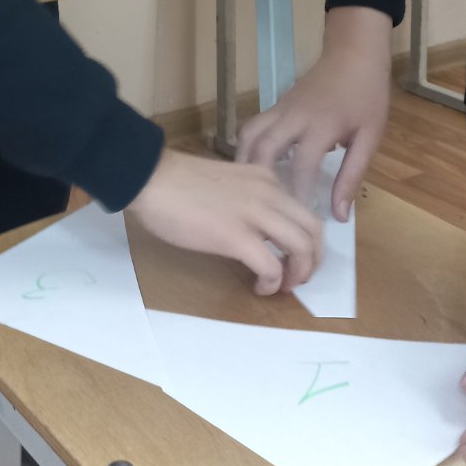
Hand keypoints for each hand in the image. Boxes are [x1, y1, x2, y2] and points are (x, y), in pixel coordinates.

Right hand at [127, 148, 323, 293]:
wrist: (152, 178)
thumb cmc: (177, 181)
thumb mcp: (228, 182)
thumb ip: (247, 198)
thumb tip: (253, 227)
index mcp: (266, 179)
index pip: (302, 209)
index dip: (305, 238)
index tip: (292, 255)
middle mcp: (269, 193)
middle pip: (313, 229)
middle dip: (313, 259)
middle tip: (298, 276)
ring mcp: (255, 215)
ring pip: (301, 247)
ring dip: (298, 273)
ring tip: (283, 286)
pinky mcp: (237, 237)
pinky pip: (271, 266)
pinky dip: (272, 283)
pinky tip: (260, 287)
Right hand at [236, 6, 392, 219]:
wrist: (354, 54)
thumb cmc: (367, 97)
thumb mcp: (369, 137)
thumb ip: (352, 175)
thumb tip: (340, 214)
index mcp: (322, 125)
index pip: (301, 165)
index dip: (297, 195)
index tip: (296, 219)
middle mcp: (294, 116)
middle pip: (264, 148)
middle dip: (260, 180)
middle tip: (263, 207)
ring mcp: (281, 108)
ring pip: (250, 134)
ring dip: (246, 162)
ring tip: (249, 189)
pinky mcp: (276, 104)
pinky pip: (253, 127)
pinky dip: (248, 147)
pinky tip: (254, 166)